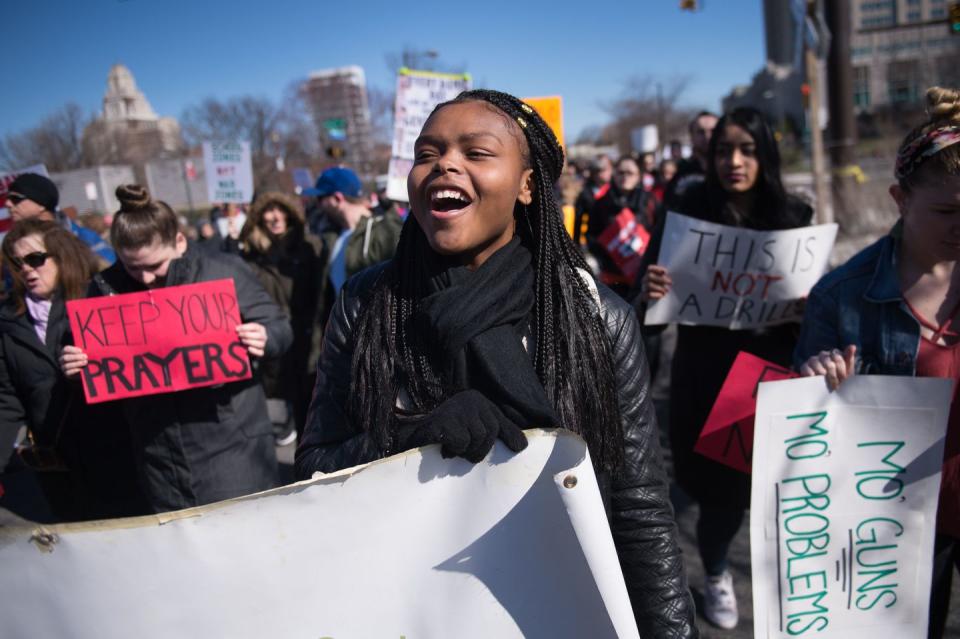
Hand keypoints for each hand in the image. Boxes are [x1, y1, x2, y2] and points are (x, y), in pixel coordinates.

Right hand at [60, 345, 87, 377]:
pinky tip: (81, 369)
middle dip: (76, 357)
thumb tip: (88, 349)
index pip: (66, 349)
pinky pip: (68, 372)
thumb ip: (84, 350)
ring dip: (77, 363)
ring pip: (67, 365)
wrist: (83, 369)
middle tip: (85, 357)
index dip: (73, 350)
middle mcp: (62, 359)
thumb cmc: (83, 358)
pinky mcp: (66, 373)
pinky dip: (75, 370)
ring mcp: (63, 367)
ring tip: (85, 362)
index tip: (81, 351)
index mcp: (65, 352)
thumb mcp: (83, 353)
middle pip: (66, 357)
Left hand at [236, 323, 267, 357]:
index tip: (237, 329)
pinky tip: (248, 348)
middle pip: (259, 335)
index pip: (255, 327)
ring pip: (260, 344)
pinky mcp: (261, 352)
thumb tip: (237, 328)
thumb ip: (243, 328)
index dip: (245, 327)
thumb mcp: (247, 328)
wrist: (252, 342)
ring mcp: (263, 344)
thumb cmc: (248, 334)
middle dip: (247, 335)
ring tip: (242, 340)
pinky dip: (254, 351)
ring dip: (249, 342)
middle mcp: (263, 336)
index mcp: (260, 329)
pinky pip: (260, 353)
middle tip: (239, 335)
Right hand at [393, 389, 527, 461]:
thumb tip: (523, 445)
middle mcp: (470, 399)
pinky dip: (454, 449)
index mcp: (479, 400)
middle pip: (490, 433)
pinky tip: (444, 447)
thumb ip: (499, 433)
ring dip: (465, 451)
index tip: (520, 448)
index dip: (509, 436)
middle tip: (465, 452)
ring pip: (477, 439)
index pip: (500, 422)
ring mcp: (456, 408)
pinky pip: (461, 442)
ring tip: (453, 448)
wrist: (411, 437)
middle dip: (479, 450)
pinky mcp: (444, 420)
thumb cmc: (446, 435)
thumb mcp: (475, 430)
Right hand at [641, 264, 671, 300]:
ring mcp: (644, 287)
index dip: (657, 269)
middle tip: (670, 282)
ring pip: (649, 285)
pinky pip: (648, 294)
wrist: (655, 297)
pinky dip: (655, 295)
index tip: (666, 272)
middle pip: (650, 276)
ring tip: (667, 290)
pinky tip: (661, 295)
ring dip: (659, 287)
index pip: (650, 268)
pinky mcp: (644, 296)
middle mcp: (645, 279)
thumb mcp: (664, 279)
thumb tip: (673, 275)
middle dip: (661, 279)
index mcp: (649, 273)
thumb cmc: (663, 285)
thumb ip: (666, 276)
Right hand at [800, 345, 856, 390]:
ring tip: (826, 385)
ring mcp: (813, 360)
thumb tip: (853, 346)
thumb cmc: (839, 380)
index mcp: (834, 353)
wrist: (828, 391)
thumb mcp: (848, 370)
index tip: (843, 380)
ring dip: (823, 377)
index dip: (841, 371)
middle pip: (828, 363)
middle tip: (835, 385)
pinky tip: (816, 381)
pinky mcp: (804, 366)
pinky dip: (812, 375)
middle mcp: (823, 355)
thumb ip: (849, 357)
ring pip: (817, 364)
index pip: (837, 358)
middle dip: (832, 376)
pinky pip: (807, 368)